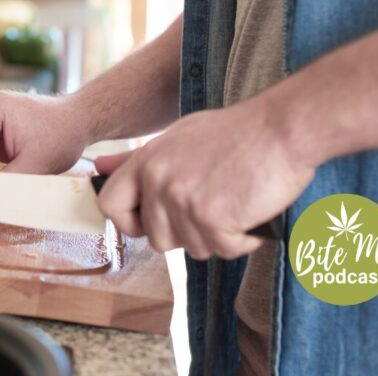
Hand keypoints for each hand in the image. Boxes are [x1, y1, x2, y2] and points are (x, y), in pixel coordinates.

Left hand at [95, 99, 315, 259]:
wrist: (280, 128)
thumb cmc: (235, 133)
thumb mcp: (176, 137)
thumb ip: (135, 159)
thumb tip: (97, 167)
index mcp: (146, 160)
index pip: (110, 205)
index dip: (129, 222)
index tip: (152, 222)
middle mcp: (158, 181)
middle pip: (157, 239)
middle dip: (186, 234)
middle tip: (213, 208)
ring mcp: (183, 200)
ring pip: (194, 249)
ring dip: (219, 236)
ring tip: (235, 203)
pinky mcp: (212, 218)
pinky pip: (223, 250)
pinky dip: (243, 239)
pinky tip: (251, 211)